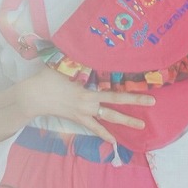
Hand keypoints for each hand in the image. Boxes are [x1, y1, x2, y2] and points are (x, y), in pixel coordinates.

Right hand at [16, 67, 154, 145]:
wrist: (34, 97)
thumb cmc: (47, 79)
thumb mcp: (63, 64)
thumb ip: (78, 58)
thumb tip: (87, 46)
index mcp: (88, 91)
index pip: (115, 93)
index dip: (131, 95)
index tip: (148, 93)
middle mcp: (90, 103)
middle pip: (117, 103)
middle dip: (136, 103)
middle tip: (153, 103)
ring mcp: (84, 113)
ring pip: (109, 118)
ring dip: (126, 122)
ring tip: (141, 127)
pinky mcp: (78, 119)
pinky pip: (94, 128)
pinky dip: (104, 134)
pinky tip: (114, 141)